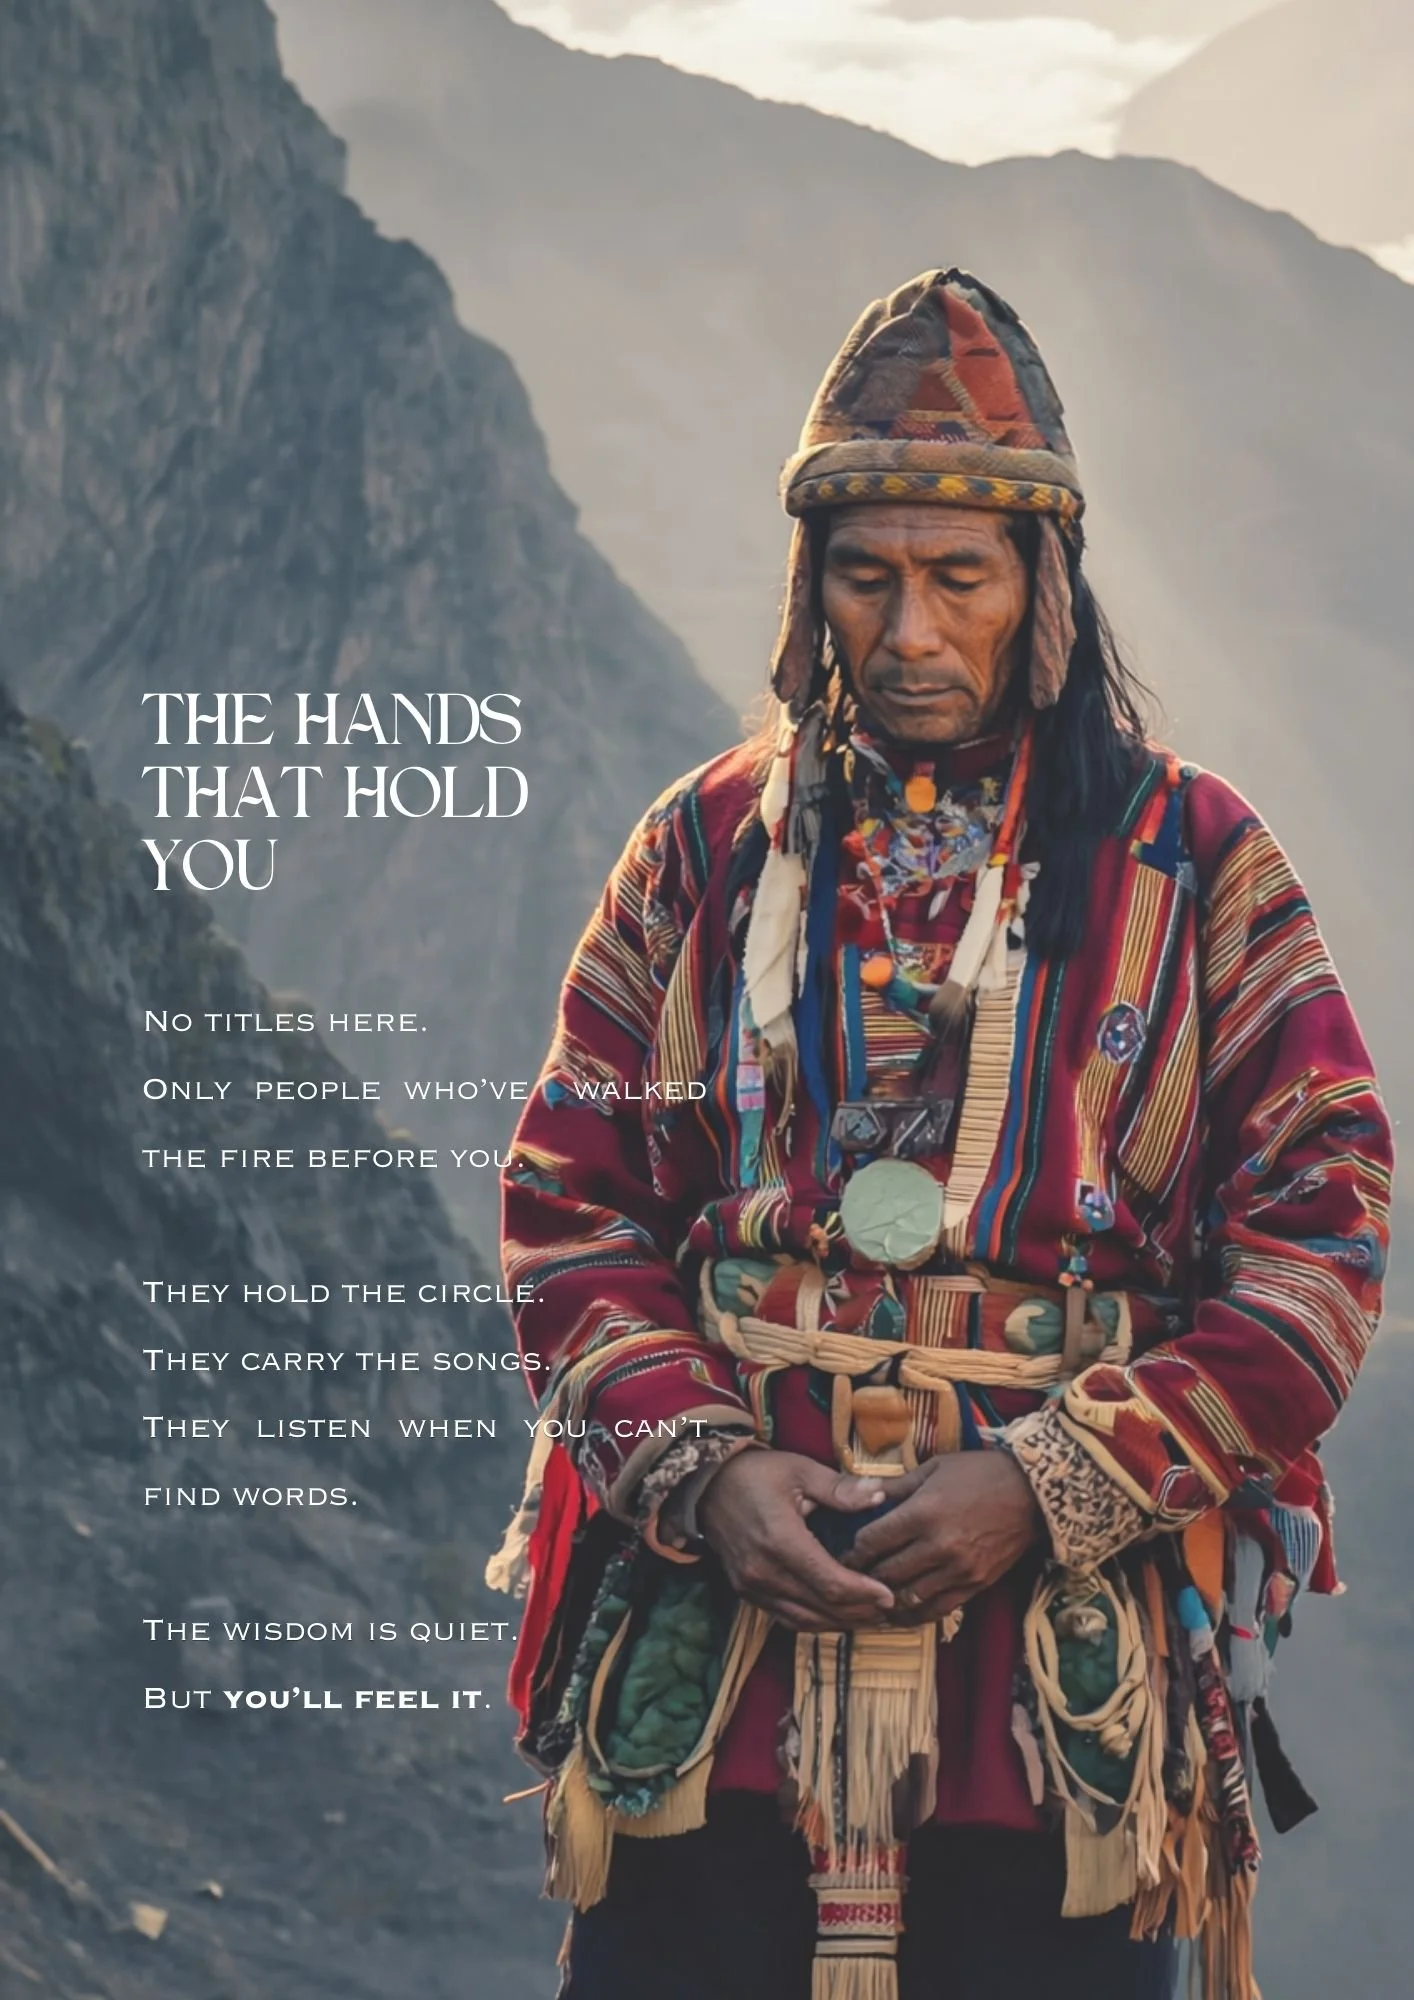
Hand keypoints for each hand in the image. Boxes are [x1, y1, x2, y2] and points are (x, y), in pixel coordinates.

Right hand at [698, 1449, 897, 1631]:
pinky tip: (836, 1614)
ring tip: (869, 1615)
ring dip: (840, 1622)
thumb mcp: (798, 1469)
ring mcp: (752, 1586)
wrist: (704, 1485)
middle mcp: (764, 1571)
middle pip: (822, 1609)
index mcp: (781, 1541)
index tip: (890, 1594)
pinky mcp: (746, 1592)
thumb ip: (839, 1489)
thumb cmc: (754, 1474)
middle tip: (889, 1608)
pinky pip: (787, 1618)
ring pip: (806, 1620)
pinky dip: (815, 1621)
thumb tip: (879, 1497)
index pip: (831, 1583)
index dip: (864, 1594)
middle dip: (860, 1612)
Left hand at [843, 1450, 1042, 1625]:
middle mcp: (938, 1546)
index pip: (873, 1542)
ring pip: (909, 1598)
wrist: (1031, 1494)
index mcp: (923, 1513)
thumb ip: (896, 1486)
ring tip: (872, 1597)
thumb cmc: (979, 1473)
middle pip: (886, 1573)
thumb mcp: (934, 1468)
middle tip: (851, 1578)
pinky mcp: (975, 1586)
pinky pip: (938, 1609)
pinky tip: (902, 1610)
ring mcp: (958, 1570)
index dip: (853, 1551)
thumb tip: (862, 1495)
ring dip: (886, 1600)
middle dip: (864, 1577)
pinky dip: (915, 1613)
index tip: (846, 1554)